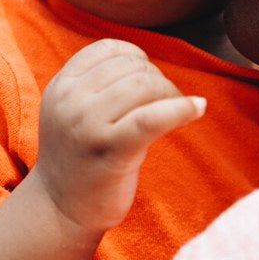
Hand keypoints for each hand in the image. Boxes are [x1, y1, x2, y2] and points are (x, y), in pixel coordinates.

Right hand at [34, 39, 205, 233]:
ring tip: (177, 112)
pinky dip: (181, 108)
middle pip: (133, 67)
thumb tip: (149, 65)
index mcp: (61, 86)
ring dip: (172, 94)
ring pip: (145, 86)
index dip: (139, 59)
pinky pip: (153, 117)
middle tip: (168, 104)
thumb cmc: (80, 159)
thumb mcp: (74, 111)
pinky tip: (197, 108)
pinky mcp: (110, 150)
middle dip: (159, 80)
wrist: (60, 211)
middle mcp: (69, 101)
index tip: (150, 82)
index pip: (110, 48)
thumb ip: (98, 84)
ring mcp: (87, 125)